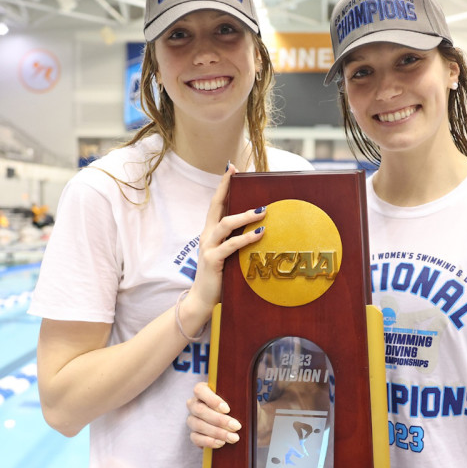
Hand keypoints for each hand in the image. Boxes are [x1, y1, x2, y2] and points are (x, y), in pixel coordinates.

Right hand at [182, 165, 267, 324]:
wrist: (202, 300)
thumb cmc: (221, 277)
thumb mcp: (230, 255)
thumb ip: (239, 241)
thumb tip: (263, 228)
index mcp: (211, 233)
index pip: (216, 204)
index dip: (223, 186)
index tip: (231, 167)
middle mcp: (207, 236)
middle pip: (216, 206)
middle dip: (226, 188)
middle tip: (237, 173)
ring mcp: (208, 248)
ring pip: (225, 224)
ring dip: (244, 215)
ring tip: (263, 210)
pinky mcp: (213, 261)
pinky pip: (231, 245)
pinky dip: (246, 238)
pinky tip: (260, 233)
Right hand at [186, 381, 240, 448]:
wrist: (245, 426)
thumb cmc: (243, 408)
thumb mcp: (245, 400)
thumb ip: (240, 397)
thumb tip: (242, 401)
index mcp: (204, 390)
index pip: (200, 390)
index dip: (212, 400)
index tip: (227, 409)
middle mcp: (194, 403)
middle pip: (200, 410)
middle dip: (219, 420)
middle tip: (236, 426)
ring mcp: (192, 419)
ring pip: (198, 425)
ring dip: (217, 432)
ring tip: (233, 437)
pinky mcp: (194, 434)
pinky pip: (196, 438)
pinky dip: (209, 441)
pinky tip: (221, 443)